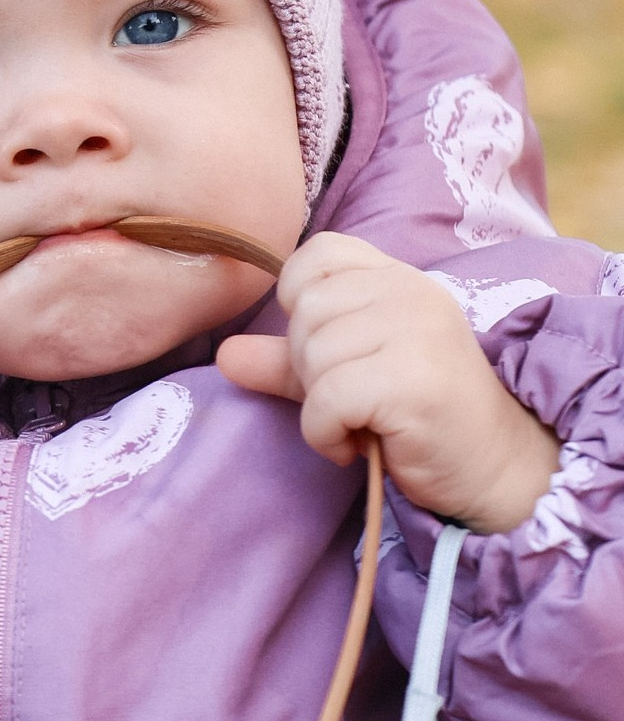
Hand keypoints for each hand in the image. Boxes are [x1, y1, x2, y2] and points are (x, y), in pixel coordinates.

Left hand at [216, 232, 558, 532]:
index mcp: (399, 278)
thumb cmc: (422, 418)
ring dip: (319, 406)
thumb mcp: (350, 376)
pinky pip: (326, 399)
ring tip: (359, 424)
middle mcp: (412, 292)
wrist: (496, 469)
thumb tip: (224, 355)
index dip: (301, 298)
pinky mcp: (413, 381)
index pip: (320, 252)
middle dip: (308, 367)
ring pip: (312, 356)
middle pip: (306, 310)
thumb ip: (288, 361)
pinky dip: (326, 434)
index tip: (325, 347)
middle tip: (349, 401)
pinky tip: (357, 448)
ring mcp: (417, 332)